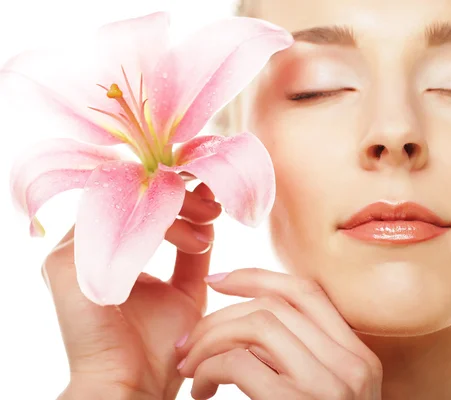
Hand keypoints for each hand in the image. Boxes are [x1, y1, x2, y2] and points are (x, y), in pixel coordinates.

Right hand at [43, 183, 220, 399]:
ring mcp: (71, 251)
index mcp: (108, 247)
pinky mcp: (66, 262)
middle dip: (181, 195)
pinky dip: (162, 224)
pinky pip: (116, 221)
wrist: (135, 387)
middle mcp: (85, 245)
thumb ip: (193, 246)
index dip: (178, 192)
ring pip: (127, 200)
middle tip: (216, 211)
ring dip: (177, 207)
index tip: (216, 205)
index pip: (139, 198)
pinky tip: (193, 240)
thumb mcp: (186, 287)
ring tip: (209, 230)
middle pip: (132, 192)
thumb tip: (209, 202)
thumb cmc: (160, 345)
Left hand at [175, 268, 382, 399]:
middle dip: (221, 315)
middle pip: (274, 305)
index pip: (307, 292)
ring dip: (210, 341)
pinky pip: (240, 364)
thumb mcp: (328, 395)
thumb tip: (252, 323)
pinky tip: (199, 392)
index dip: (259, 276)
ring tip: (190, 368)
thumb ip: (305, 358)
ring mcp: (328, 385)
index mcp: (357, 356)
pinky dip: (208, 370)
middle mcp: (350, 364)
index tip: (220, 279)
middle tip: (189, 341)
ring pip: (256, 325)